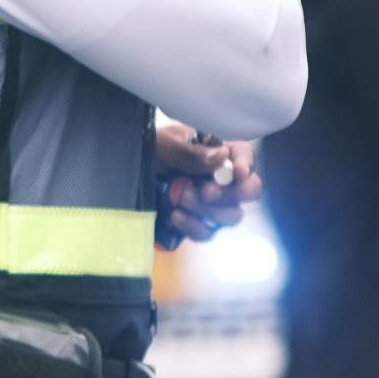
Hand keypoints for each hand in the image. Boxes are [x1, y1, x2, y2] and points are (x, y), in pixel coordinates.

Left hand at [155, 124, 259, 246]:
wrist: (128, 176)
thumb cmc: (150, 152)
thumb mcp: (165, 144)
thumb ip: (191, 152)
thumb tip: (222, 156)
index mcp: (215, 151)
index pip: (244, 154)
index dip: (246, 164)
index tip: (237, 173)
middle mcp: (220, 178)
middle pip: (250, 190)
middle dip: (231, 194)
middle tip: (206, 192)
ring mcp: (212, 204)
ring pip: (232, 216)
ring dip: (210, 211)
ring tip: (182, 198)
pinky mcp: (198, 223)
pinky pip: (207, 233)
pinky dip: (193, 227)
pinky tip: (176, 214)